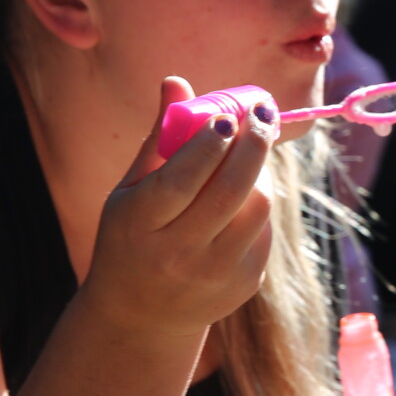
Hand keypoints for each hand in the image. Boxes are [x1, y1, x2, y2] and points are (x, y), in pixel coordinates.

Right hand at [76, 78, 276, 338]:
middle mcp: (176, 253)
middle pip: (229, 192)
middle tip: (264, 113)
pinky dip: (260, 201)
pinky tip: (248, 188)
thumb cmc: (133, 235)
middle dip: (252, 145)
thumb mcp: (131, 191)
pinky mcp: (243, 284)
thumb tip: (176, 81)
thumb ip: (159, 139)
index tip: (228, 116)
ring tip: (252, 148)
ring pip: (256, 208)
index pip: (182, 180)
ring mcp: (213, 273)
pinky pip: (264, 229)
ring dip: (260, 171)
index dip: (209, 144)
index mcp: (139, 224)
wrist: (142, 314)